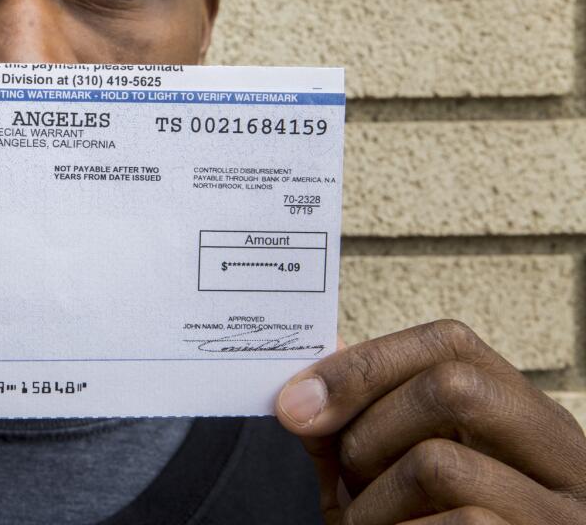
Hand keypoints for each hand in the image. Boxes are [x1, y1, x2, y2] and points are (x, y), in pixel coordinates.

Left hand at [275, 320, 585, 523]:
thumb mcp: (390, 486)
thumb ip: (351, 434)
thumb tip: (304, 380)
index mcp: (525, 421)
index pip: (452, 344)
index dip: (363, 364)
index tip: (294, 405)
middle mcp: (566, 459)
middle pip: (453, 385)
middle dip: (368, 430)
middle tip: (345, 483)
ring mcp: (566, 517)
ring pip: (442, 463)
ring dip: (372, 503)